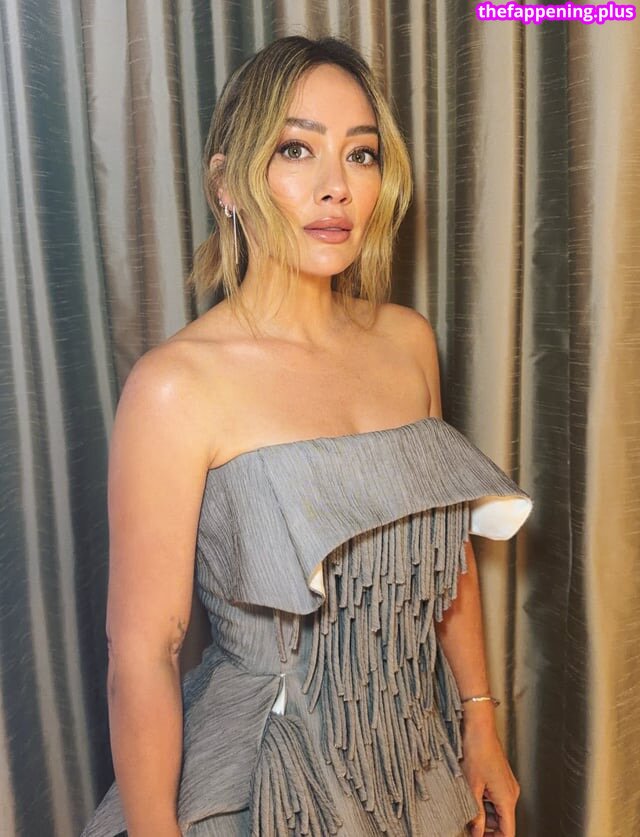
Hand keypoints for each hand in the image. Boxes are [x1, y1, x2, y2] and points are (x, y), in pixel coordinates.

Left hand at [460, 722, 519, 836]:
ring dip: (485, 816)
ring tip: (467, 816)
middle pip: (504, 823)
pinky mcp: (500, 777)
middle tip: (470, 830)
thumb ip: (476, 814)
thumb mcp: (471, 786)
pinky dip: (485, 803)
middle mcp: (511, 793)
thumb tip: (477, 833)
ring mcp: (506, 784)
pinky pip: (495, 798)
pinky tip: (470, 799)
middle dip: (488, 830)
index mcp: (507, 798)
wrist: (479, 725)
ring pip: (499, 810)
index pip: (508, 832)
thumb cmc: (476, 749)